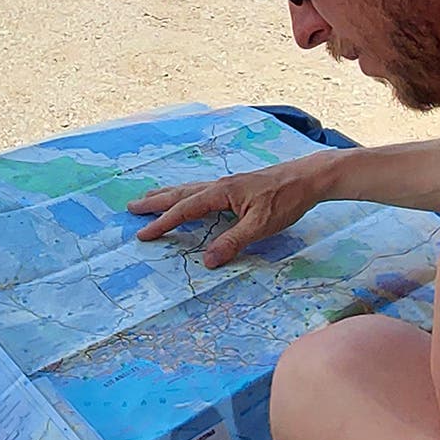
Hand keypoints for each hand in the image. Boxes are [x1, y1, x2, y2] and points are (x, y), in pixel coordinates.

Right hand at [127, 156, 332, 267]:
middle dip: (156, 202)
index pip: (185, 210)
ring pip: (190, 189)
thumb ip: (232, 242)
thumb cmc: (286, 200)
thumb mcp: (260, 226)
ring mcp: (227, 184)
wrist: (307, 178)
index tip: (143, 235)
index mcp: (221, 193)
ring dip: (168, 195)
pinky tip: (188, 197)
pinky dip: (186, 194)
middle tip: (132, 207)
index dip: (163, 223)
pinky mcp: (236, 186)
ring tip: (150, 198)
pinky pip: (201, 190)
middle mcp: (220, 185)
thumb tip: (207, 261)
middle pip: (180, 193)